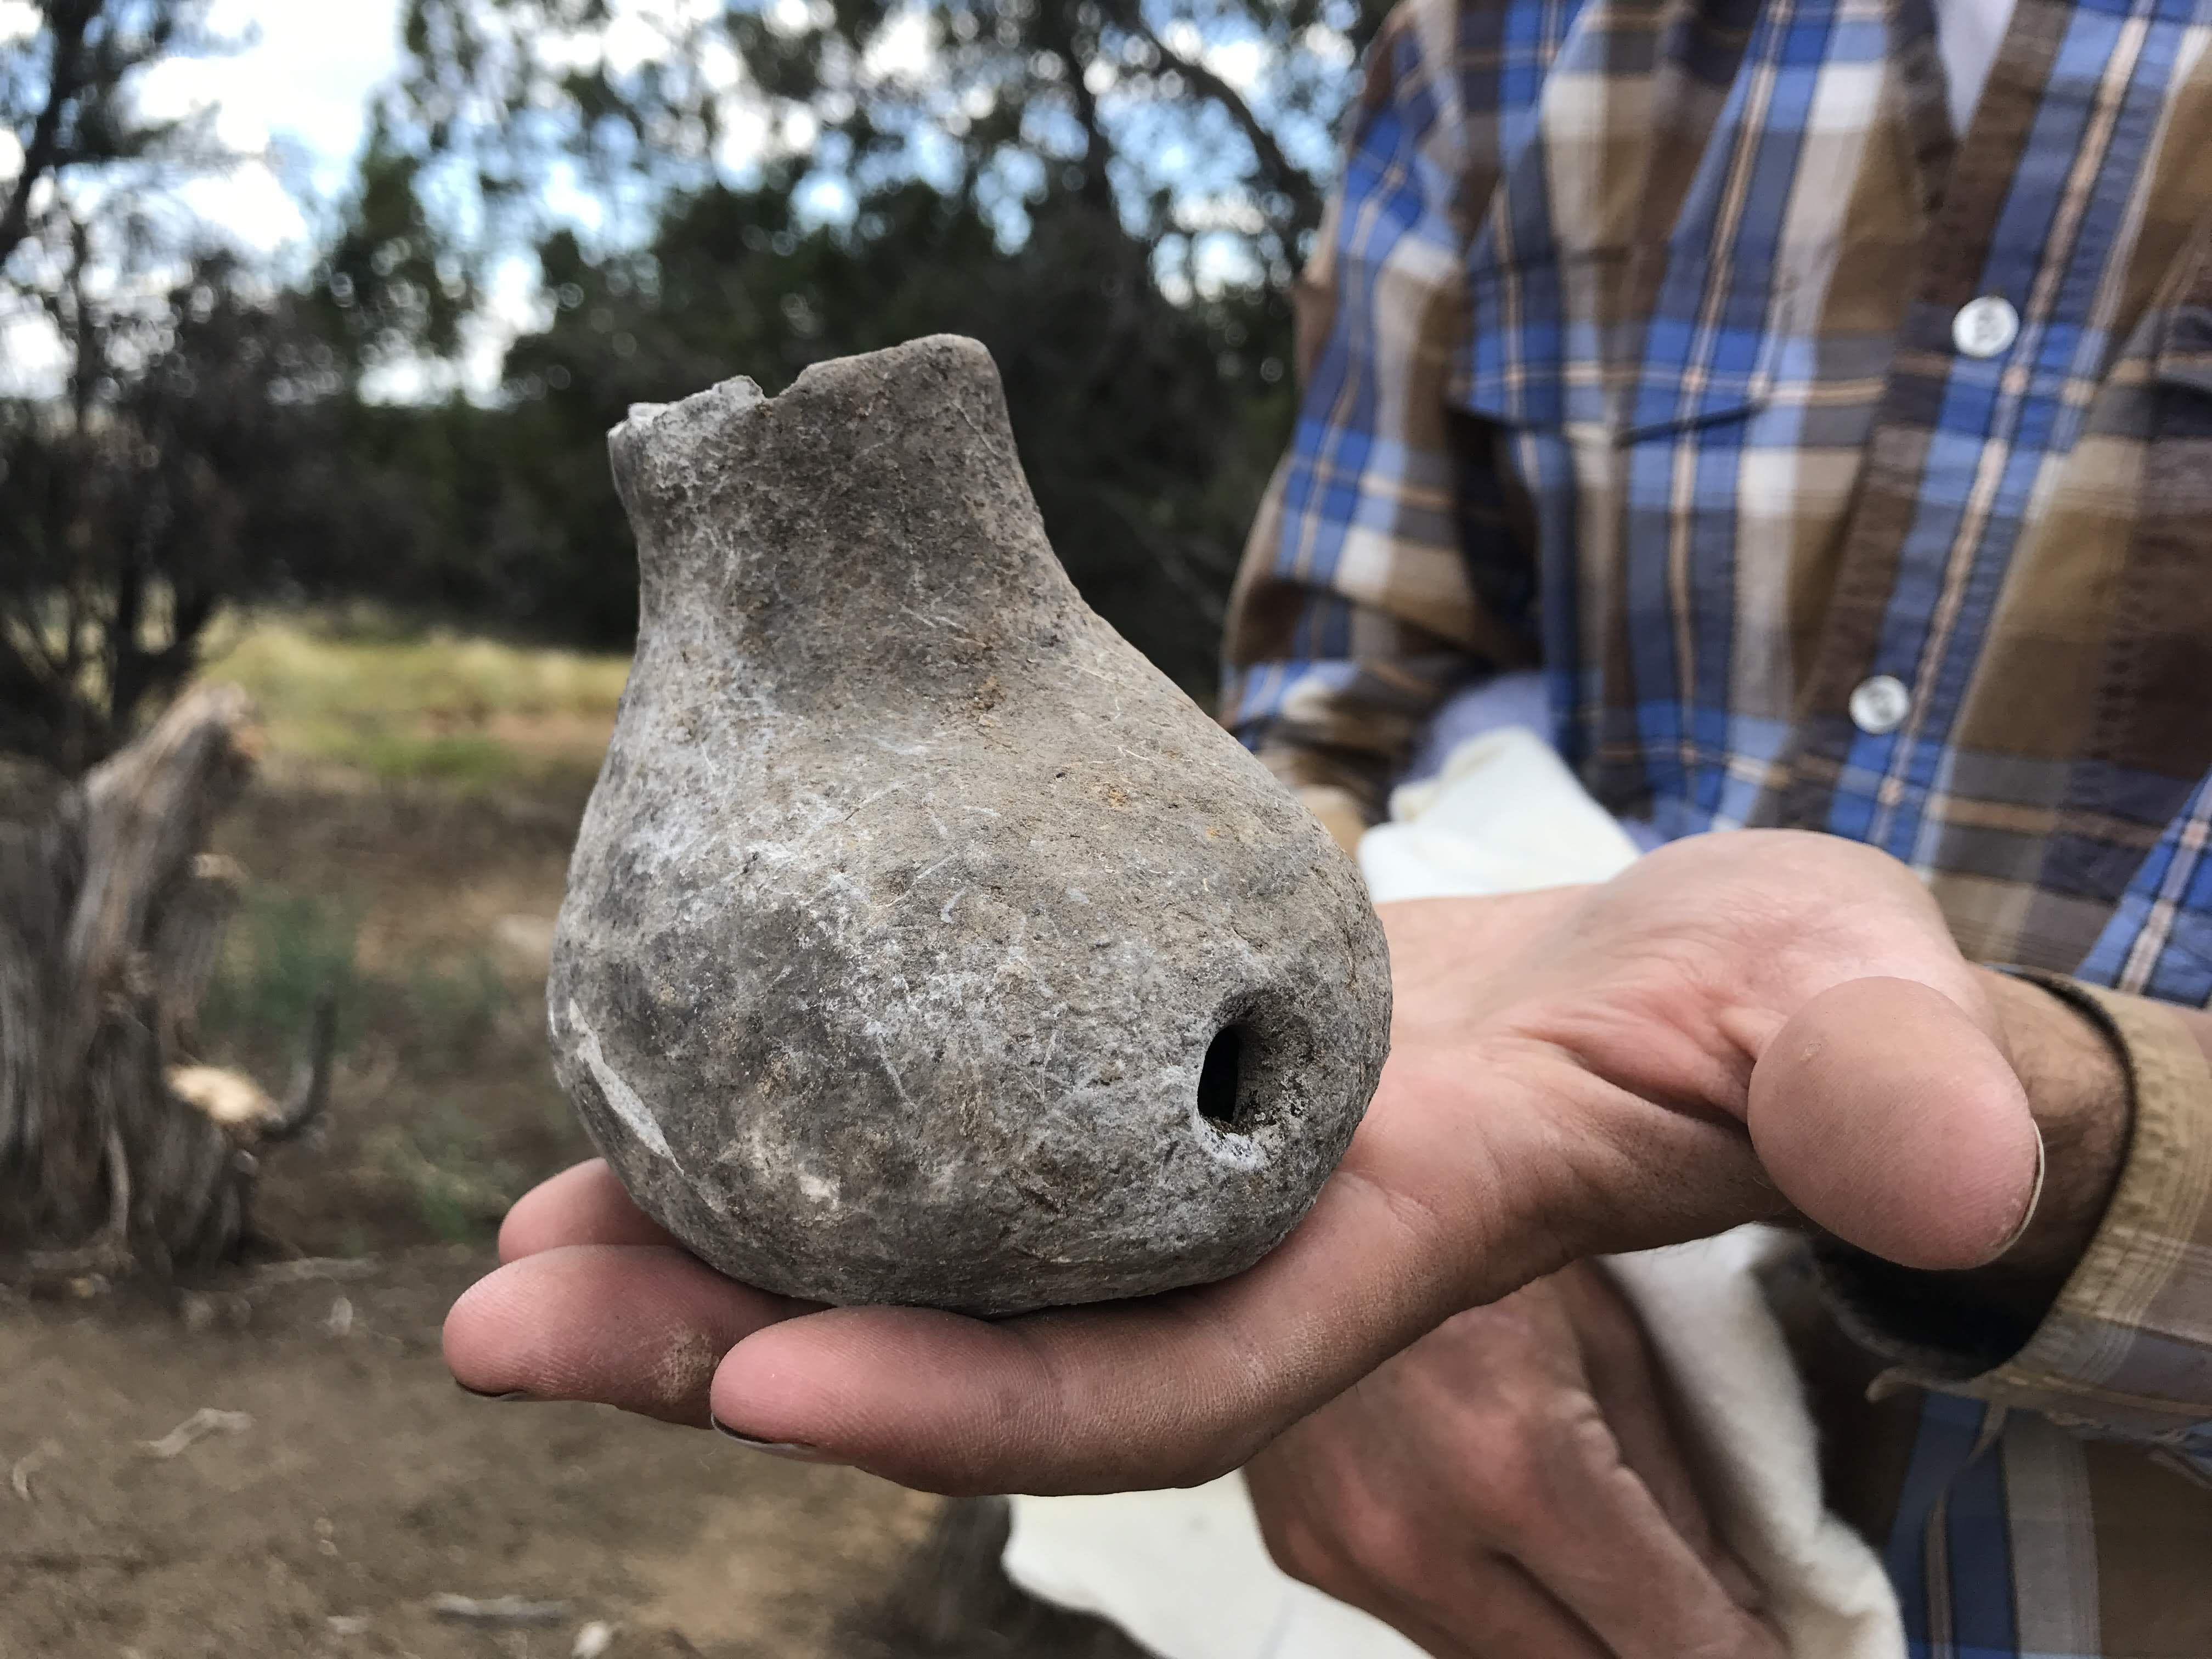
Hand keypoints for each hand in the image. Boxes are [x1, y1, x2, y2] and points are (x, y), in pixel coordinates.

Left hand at [448, 831, 2049, 1493]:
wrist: (1723, 975)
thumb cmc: (1804, 1016)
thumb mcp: (1851, 1028)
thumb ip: (1873, 1090)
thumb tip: (1940, 1151)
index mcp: (1375, 1242)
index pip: (1156, 1370)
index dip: (963, 1399)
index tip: (748, 1386)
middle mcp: (1240, 1231)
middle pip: (970, 1332)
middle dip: (732, 1346)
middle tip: (499, 1316)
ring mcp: (1176, 1161)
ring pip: (924, 1245)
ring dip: (710, 1253)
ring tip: (514, 1249)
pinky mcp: (1142, 1073)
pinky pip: (946, 1131)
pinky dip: (803, 1135)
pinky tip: (657, 1114)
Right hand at [1246, 1262, 1782, 1658]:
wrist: (1293, 1199)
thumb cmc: (1461, 1223)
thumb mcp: (1603, 1331)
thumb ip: (1675, 1488)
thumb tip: (1741, 1608)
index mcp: (1516, 1461)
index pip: (1672, 1641)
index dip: (1744, 1657)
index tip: (1772, 1650)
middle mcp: (1421, 1533)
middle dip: (1657, 1648)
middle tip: (1703, 1614)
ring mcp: (1351, 1553)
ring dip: (1571, 1636)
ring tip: (1603, 1565)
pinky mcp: (1306, 1553)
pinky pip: (1428, 1627)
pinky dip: (1489, 1606)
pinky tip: (1501, 1532)